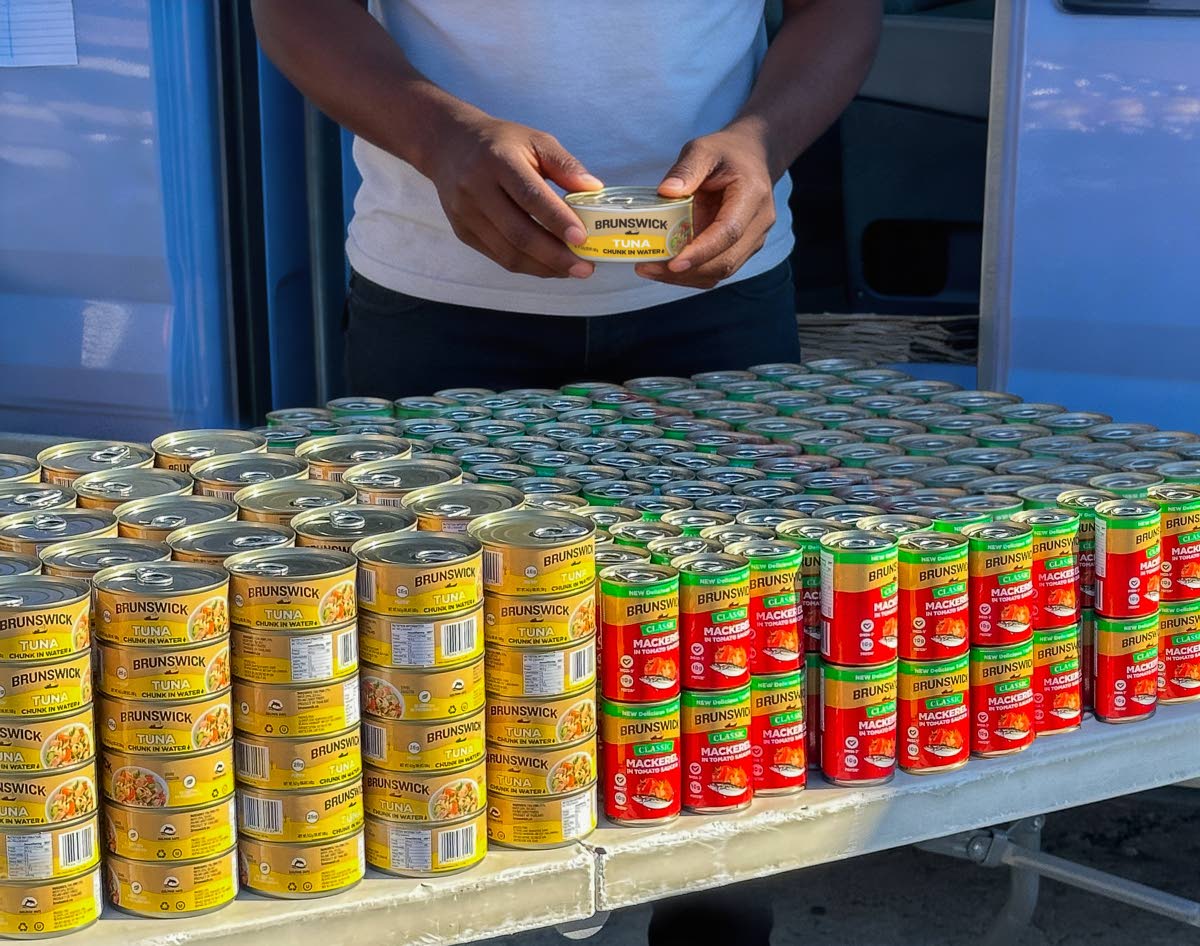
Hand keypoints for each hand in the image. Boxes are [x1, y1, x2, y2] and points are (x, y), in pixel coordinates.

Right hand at [429, 116, 602, 278]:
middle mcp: (476, 189)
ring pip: (508, 253)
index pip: (530, 196)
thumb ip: (564, 164)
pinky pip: (499, 257)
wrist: (449, 145)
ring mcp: (466, 214)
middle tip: (585, 268)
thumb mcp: (535, 140)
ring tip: (571, 270)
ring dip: (544, 267)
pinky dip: (528, 266)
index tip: (582, 239)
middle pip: (519, 233)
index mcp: (498, 161)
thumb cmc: (501, 143)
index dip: (557, 220)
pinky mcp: (462, 232)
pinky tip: (549, 266)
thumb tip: (594, 188)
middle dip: (555, 256)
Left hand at [635, 125, 776, 289]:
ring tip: (650, 269)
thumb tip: (665, 192)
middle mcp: (759, 223)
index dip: (702, 251)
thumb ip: (686, 169)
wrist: (752, 158)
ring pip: (721, 271)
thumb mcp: (704, 149)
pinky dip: (691, 274)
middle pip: (725, 260)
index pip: (729, 232)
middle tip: (647, 268)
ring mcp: (753, 240)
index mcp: (752, 195)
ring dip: (685, 277)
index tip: (673, 263)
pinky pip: (716, 270)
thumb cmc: (726, 153)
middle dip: (686, 271)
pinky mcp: (742, 249)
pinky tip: (664, 268)